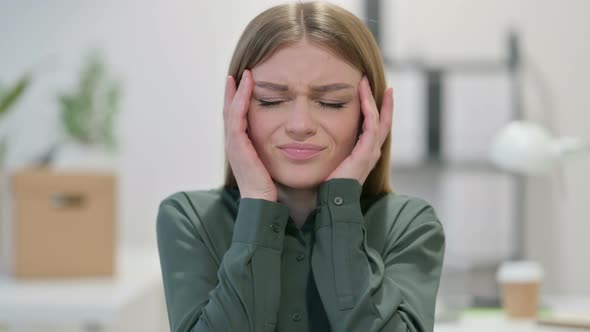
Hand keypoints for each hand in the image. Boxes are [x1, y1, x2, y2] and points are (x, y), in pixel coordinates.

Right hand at [224, 70, 276, 200]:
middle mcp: (233, 143)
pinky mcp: (237, 145)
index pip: (237, 118)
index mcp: (241, 147)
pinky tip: (247, 88)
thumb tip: (289, 139)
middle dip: (233, 92)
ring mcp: (233, 144)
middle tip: (238, 74)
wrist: (262, 203)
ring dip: (236, 91)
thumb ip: (274, 150)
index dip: (239, 101)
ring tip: (242, 75)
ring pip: (231, 111)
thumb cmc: (270, 187)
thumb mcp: (271, 162)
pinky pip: (237, 117)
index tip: (246, 85)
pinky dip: (240, 100)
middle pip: (230, 111)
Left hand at [326, 76, 393, 184]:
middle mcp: (372, 152)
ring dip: (374, 101)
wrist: (335, 201)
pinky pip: (372, 126)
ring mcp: (372, 152)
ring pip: (378, 120)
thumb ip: (333, 151)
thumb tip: (318, 139)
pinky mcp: (367, 152)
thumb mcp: (334, 163)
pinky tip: (365, 98)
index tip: (373, 96)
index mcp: (365, 154)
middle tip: (386, 88)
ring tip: (367, 84)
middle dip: (385, 104)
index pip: (375, 129)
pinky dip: (369, 110)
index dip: (377, 112)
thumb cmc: (330, 186)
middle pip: (384, 123)